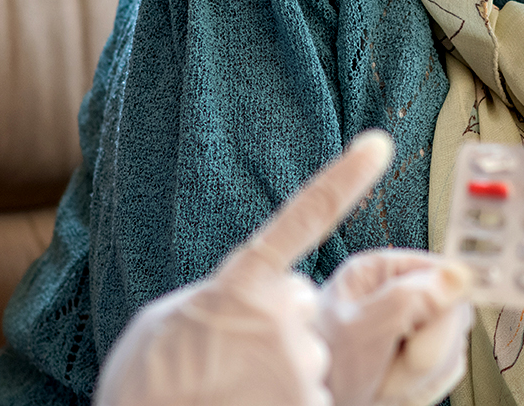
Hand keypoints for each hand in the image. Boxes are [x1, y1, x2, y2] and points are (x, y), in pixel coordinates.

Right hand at [94, 131, 398, 405]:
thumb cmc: (143, 387)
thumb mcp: (162, 322)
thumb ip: (215, 296)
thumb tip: (242, 296)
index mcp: (241, 280)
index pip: (303, 217)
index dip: (345, 179)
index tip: (380, 143)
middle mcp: (281, 312)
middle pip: (298, 305)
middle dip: (275, 327)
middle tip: (227, 359)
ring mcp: (300, 360)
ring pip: (307, 355)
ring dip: (275, 373)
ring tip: (229, 390)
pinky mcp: (312, 402)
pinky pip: (311, 398)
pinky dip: (282, 404)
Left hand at [319, 249, 472, 405]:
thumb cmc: (318, 371)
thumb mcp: (359, 333)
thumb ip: (407, 300)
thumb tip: (456, 276)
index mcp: (378, 272)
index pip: (441, 273)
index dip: (444, 306)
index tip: (428, 333)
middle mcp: (396, 295)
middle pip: (451, 314)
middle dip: (429, 350)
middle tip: (396, 366)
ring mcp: (407, 329)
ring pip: (450, 347)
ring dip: (422, 375)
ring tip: (384, 382)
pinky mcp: (412, 358)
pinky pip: (441, 372)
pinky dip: (421, 389)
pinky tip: (392, 391)